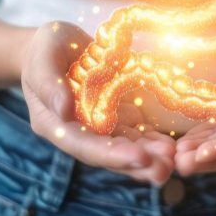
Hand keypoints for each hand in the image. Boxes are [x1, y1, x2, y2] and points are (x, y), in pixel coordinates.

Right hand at [20, 21, 175, 183]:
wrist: (57, 45)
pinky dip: (152, 139)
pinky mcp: (114, 117)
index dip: (111, 154)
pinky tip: (171, 145)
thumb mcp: (42, 58)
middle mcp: (77, 132)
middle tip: (165, 170)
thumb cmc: (43, 48)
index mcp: (55, 124)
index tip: (139, 158)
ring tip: (173, 160)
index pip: (84, 146)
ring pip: (125, 147)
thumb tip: (63, 110)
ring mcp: (97, 126)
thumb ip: (49, 83)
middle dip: (137, 164)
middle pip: (108, 154)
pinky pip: (134, 132)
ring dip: (149, 156)